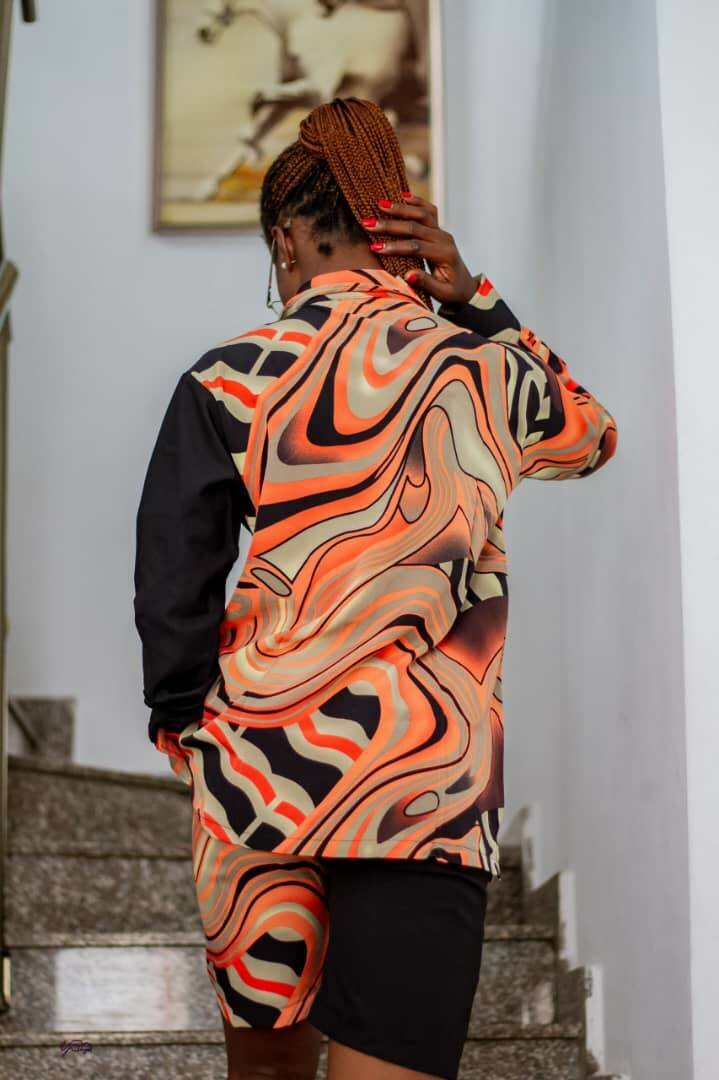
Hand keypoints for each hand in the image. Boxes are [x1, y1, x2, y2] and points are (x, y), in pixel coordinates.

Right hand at [362, 193, 476, 304]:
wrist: (464, 287)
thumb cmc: (451, 292)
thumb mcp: (441, 294)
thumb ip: (425, 283)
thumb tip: (408, 274)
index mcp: (444, 255)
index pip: (416, 247)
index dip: (395, 247)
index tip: (375, 248)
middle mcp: (444, 239)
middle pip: (415, 227)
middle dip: (390, 225)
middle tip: (369, 223)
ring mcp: (442, 232)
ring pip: (422, 214)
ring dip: (400, 209)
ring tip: (380, 204)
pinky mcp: (439, 229)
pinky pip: (429, 211)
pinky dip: (416, 202)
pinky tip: (401, 195)